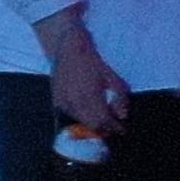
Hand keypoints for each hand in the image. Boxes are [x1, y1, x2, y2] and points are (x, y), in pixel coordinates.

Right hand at [45, 13, 125, 139]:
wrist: (69, 51)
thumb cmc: (94, 63)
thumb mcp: (114, 79)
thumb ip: (121, 99)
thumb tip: (122, 116)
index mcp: (90, 96)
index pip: (104, 120)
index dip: (115, 127)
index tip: (122, 129)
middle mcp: (75, 101)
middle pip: (92, 125)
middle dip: (105, 129)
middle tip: (114, 127)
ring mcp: (64, 102)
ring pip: (81, 122)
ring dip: (93, 123)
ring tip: (103, 118)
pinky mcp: (57, 101)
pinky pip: (72, 116)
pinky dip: (82, 117)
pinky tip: (89, 110)